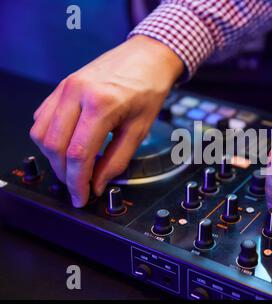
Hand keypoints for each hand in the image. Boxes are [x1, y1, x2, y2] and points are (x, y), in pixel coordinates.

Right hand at [30, 36, 182, 206]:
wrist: (147, 57)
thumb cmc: (148, 88)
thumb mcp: (140, 129)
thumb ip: (117, 160)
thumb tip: (99, 184)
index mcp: (101, 103)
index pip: (78, 154)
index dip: (77, 182)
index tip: (82, 197)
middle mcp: (76, 92)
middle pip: (55, 146)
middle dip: (64, 174)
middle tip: (79, 186)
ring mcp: (65, 87)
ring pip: (41, 133)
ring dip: (54, 158)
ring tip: (73, 169)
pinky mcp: (61, 85)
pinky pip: (42, 117)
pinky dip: (49, 138)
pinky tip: (66, 146)